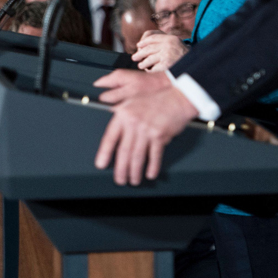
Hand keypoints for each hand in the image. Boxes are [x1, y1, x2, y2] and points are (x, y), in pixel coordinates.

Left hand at [93, 69, 198, 184]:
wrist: (177, 96)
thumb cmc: (155, 98)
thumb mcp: (132, 101)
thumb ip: (120, 115)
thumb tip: (112, 130)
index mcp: (123, 115)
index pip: (110, 137)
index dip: (104, 153)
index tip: (100, 164)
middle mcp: (133, 123)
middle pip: (123, 151)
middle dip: (120, 169)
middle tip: (119, 180)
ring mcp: (147, 130)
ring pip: (137, 156)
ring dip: (134, 171)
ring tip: (133, 180)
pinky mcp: (160, 135)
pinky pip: (154, 155)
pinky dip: (152, 166)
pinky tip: (149, 174)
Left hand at [132, 31, 188, 72]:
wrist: (197, 66)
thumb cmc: (185, 56)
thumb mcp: (177, 43)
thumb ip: (163, 41)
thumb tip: (141, 44)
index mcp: (171, 38)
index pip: (152, 38)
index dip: (144, 41)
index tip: (139, 45)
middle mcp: (168, 45)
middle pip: (148, 48)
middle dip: (140, 53)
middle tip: (134, 57)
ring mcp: (167, 55)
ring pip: (149, 59)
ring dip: (143, 63)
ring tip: (140, 65)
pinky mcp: (166, 66)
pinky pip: (153, 69)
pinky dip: (150, 70)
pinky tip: (149, 71)